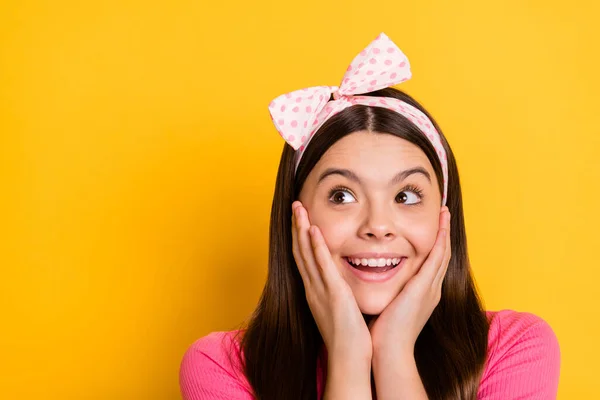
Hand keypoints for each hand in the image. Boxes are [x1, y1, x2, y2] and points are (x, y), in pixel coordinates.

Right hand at [291, 201, 372, 363]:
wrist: (348, 358)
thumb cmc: (348, 337)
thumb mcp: (339, 309)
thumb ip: (337, 294)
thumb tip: (340, 285)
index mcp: (315, 290)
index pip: (304, 257)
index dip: (300, 236)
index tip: (300, 217)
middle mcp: (312, 287)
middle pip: (300, 250)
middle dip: (296, 226)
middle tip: (295, 204)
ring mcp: (320, 290)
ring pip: (306, 254)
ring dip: (301, 230)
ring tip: (299, 208)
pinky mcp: (333, 294)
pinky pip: (322, 266)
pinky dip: (316, 248)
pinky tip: (313, 231)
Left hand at [368, 206, 451, 357]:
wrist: (389, 351)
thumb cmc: (384, 333)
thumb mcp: (389, 307)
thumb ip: (389, 293)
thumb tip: (376, 282)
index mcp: (424, 294)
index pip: (432, 263)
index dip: (435, 243)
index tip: (434, 226)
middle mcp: (432, 289)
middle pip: (442, 254)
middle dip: (444, 232)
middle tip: (444, 211)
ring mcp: (431, 288)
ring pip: (442, 252)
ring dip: (444, 230)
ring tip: (444, 211)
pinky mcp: (424, 287)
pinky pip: (436, 257)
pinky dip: (440, 239)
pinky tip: (440, 225)